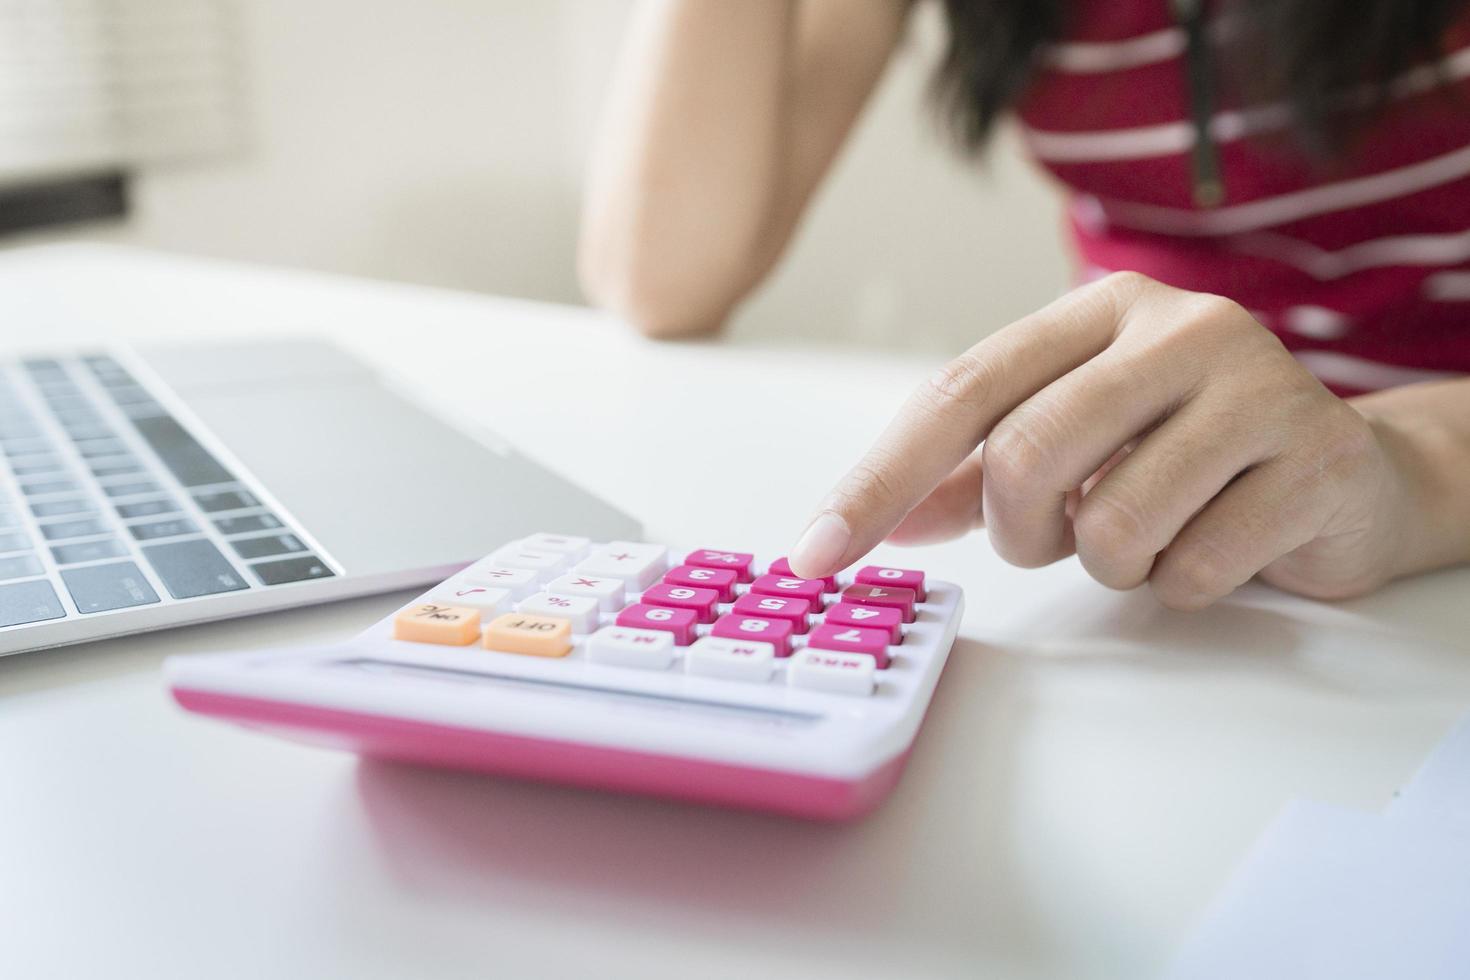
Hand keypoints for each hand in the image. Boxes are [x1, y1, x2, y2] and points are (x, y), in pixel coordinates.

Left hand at [787, 272, 1440, 608]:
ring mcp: (1256, 386)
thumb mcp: (1078, 444)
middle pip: (1025, 456)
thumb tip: (883, 521)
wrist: (1345, 475)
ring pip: (1109, 525)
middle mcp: (1178, 327)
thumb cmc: (1187, 456)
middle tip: (1055, 537)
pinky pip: (1192, 569)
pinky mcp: (1315, 459)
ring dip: (1109, 564)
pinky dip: (1181, 585)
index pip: (961, 391)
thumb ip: (976, 473)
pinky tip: (1219, 545)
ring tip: (1152, 535)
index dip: (880, 478)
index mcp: (1101, 311)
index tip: (817, 552)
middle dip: (1020, 531)